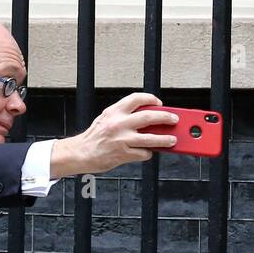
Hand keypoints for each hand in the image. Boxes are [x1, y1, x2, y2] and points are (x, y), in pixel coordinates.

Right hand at [50, 93, 178, 175]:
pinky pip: (143, 153)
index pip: (137, 99)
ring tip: (172, 140)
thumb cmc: (93, 138)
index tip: (159, 104)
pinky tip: (148, 152)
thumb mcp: (106, 120)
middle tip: (173, 119)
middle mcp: (119, 123)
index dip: (151, 99)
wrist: (80, 153)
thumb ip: (124, 117)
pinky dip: (148, 153)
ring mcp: (122, 139)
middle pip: (149, 116)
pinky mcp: (123, 154)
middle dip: (166, 117)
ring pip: (151, 138)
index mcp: (114, 112)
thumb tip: (146, 119)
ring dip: (165, 139)